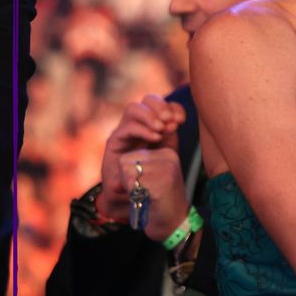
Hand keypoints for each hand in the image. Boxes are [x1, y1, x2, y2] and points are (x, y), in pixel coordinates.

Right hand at [99, 95, 184, 220]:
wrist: (134, 196)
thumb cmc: (152, 173)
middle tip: (171, 121)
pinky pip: (126, 128)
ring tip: (161, 129)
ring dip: (150, 115)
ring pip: (133, 108)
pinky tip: (154, 138)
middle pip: (147, 100)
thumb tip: (174, 124)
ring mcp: (125, 131)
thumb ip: (171, 137)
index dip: (174, 107)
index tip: (182, 120)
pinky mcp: (114, 143)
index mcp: (153, 123)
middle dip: (161, 106)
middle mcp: (138, 124)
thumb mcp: (167, 153)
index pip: (163, 104)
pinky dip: (141, 129)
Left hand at [117, 147, 190, 242]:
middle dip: (126, 180)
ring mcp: (167, 168)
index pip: (129, 155)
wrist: (174, 223)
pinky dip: (134, 195)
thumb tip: (114, 176)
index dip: (127, 174)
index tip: (141, 185)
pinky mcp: (163, 181)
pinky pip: (133, 184)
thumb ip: (134, 170)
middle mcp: (169, 156)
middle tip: (142, 191)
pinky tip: (147, 199)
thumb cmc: (158, 202)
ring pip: (127, 172)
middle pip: (126, 161)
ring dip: (130, 188)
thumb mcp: (149, 179)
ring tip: (145, 195)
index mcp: (166, 153)